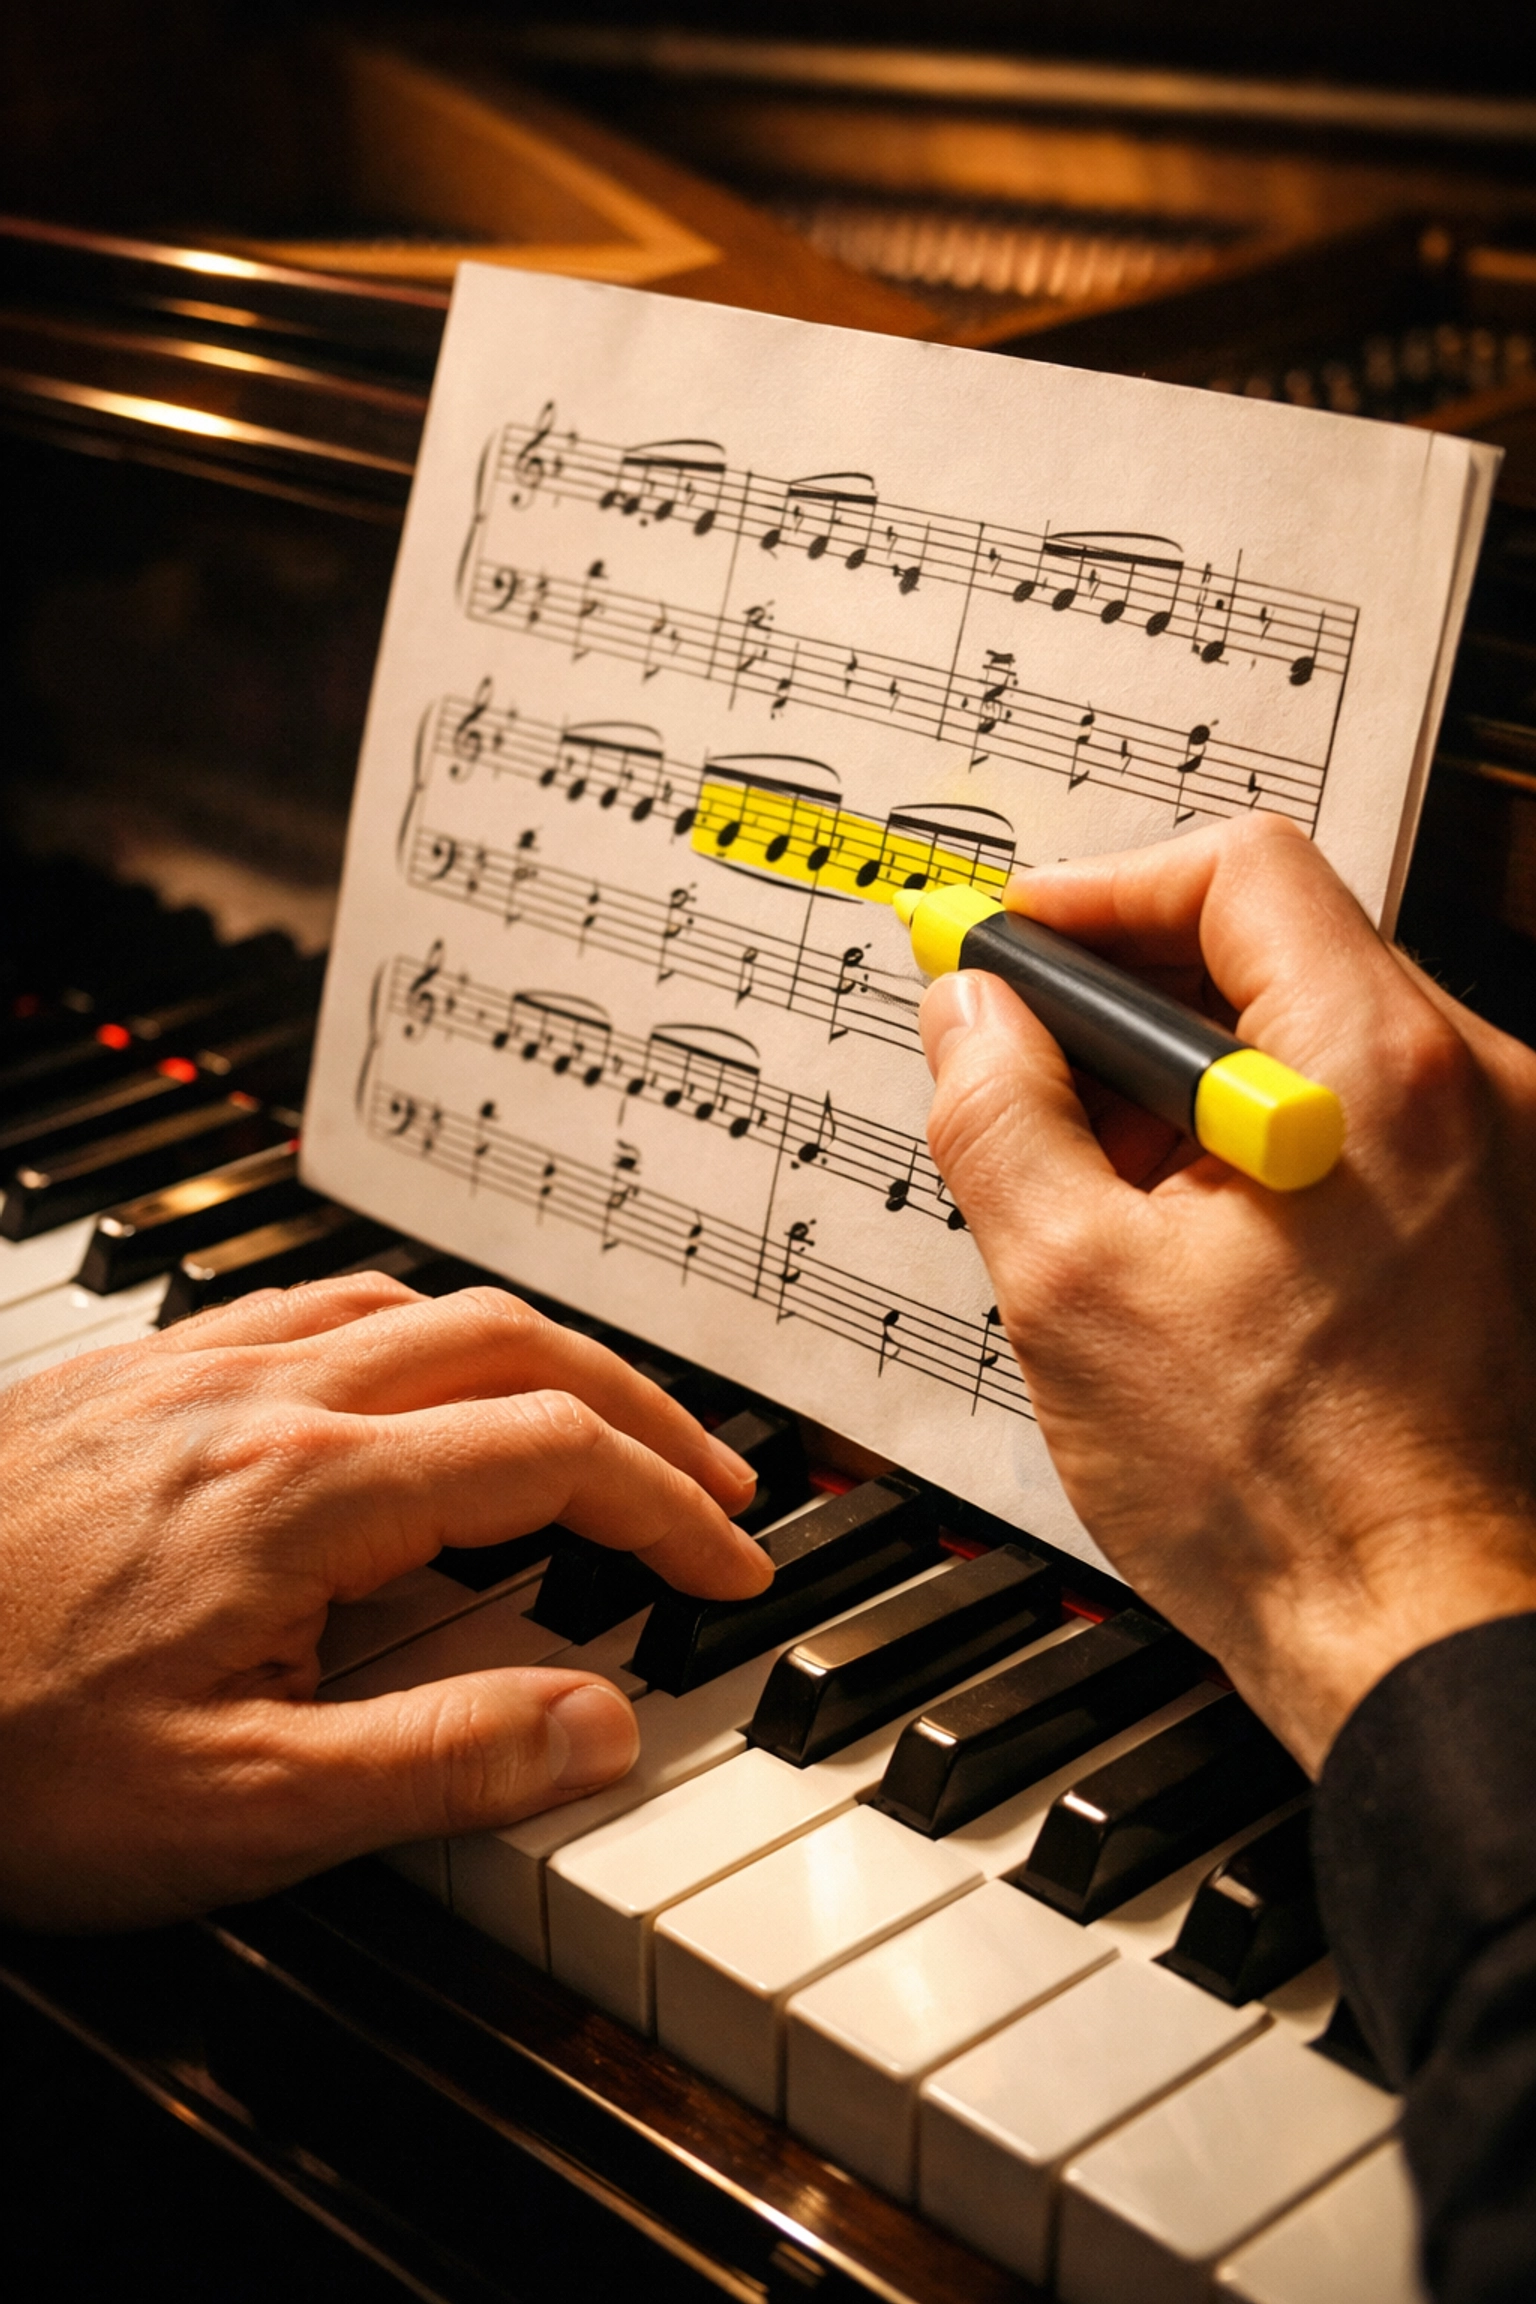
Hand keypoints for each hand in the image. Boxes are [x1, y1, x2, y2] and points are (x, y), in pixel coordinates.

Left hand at [0, 1275, 762, 1928]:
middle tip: (711, 1483)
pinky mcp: (126, 1380)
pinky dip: (410, 1337)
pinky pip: (308, 1307)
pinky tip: (399, 1391)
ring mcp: (188, 1372)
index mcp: (309, 1491)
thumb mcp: (233, 1814)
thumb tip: (602, 1722)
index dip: (671, 1508)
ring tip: (589, 1427)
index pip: (555, 1455)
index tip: (734, 1567)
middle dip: (639, 1407)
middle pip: (509, 1342)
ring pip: (411, 1306)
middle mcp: (260, 1397)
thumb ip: (440, 1761)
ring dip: (531, 1356)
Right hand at [920, 816, 1535, 1773]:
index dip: (1093, 891)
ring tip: (1089, 1177)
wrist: (1414, 1634)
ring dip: (1180, 1073)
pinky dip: (1248, 1134)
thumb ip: (999, 1112)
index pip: (1235, 870)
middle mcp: (1469, 1089)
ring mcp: (1496, 1156)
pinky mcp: (1491, 1219)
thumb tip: (968, 1015)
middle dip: (1123, 988)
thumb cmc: (1276, 1494)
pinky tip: (1172, 1230)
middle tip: (1015, 1056)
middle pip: (1274, 944)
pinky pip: (1351, 1114)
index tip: (1007, 947)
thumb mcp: (1070, 1284)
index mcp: (1375, 1070)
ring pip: (1307, 1034)